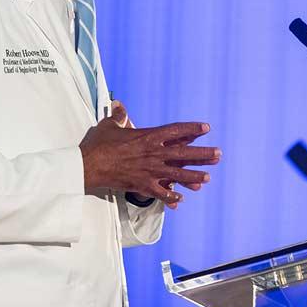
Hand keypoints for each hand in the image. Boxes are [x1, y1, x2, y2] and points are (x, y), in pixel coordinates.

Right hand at [79, 101, 220, 206]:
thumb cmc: (99, 144)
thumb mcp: (110, 126)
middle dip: (202, 154)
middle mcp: (153, 153)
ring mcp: (149, 171)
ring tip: (207, 178)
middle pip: (183, 153)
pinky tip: (180, 200)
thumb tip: (118, 106)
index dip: (192, 128)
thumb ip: (119, 116)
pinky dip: (171, 197)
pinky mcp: (142, 185)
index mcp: (148, 136)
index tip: (206, 127)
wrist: (88, 165)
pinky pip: (161, 193)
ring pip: (177, 175)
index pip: (175, 131)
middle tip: (218, 155)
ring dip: (193, 177)